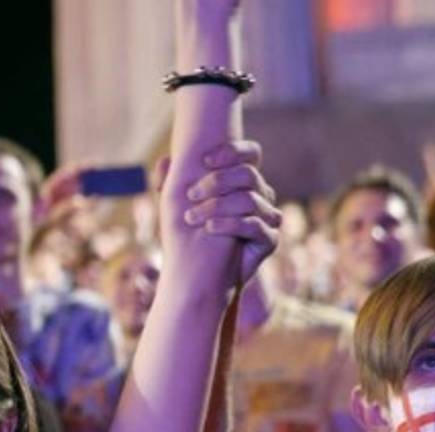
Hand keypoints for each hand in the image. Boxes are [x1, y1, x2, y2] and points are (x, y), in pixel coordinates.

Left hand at [159, 141, 280, 286]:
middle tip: (190, 194)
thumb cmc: (188, 236)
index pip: (251, 154)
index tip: (204, 161)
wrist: (198, 276)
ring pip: (250, 199)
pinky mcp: (269, 241)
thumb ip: (170, 182)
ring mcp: (268, 218)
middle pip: (249, 174)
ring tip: (191, 218)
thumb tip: (164, 161)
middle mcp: (261, 196)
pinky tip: (209, 229)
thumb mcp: (175, 205)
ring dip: (216, 206)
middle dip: (217, 181)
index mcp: (244, 182)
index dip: (232, 151)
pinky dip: (229, 225)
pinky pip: (254, 226)